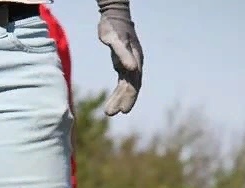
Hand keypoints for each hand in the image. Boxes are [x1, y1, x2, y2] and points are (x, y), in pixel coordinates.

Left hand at [96, 0, 142, 115]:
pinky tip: (112, 102)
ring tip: (109, 112)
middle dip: (123, 101)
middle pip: (131, 87)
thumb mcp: (114, 40)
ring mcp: (130, 65)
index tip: (123, 110)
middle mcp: (135, 64)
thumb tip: (132, 69)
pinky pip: (122, 83)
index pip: (134, 83)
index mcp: (135, 60)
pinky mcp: (123, 65)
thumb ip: (122, 54)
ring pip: (126, 86)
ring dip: (119, 99)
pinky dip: (118, 93)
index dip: (129, 97)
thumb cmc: (113, 27)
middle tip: (111, 113)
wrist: (115, 17)